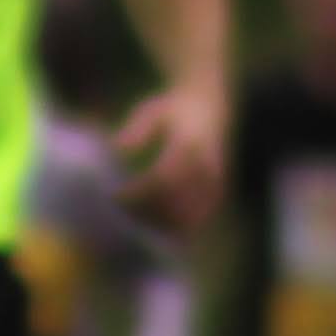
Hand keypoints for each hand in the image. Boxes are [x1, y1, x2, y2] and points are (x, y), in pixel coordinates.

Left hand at [113, 79, 228, 233]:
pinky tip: (162, 229)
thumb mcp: (153, 109)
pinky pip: (203, 215)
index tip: (116, 195)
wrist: (209, 105)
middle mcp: (205, 164)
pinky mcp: (219, 187)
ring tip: (138, 223)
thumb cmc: (173, 108)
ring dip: (164, 223)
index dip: (139, 191)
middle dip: (148, 211)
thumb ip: (137, 128)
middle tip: (123, 213)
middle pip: (175, 200)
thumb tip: (118, 148)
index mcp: (188, 144)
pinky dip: (184, 226)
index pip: (162, 177)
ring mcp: (215, 179)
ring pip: (191, 212)